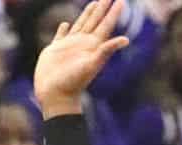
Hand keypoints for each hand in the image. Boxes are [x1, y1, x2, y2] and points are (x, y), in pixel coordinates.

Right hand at [33, 0, 131, 116]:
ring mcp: (69, 47)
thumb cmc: (73, 83)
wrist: (55, 97)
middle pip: (95, 22)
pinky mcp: (55, 51)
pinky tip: (65, 24)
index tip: (121, 1)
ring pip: (80, 25)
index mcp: (93, 47)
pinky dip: (64, 29)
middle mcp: (83, 45)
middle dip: (102, 8)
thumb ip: (106, 50)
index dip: (113, 13)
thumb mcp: (91, 65)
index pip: (105, 25)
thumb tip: (126, 39)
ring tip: (94, 4)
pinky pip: (61, 36)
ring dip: (88, 14)